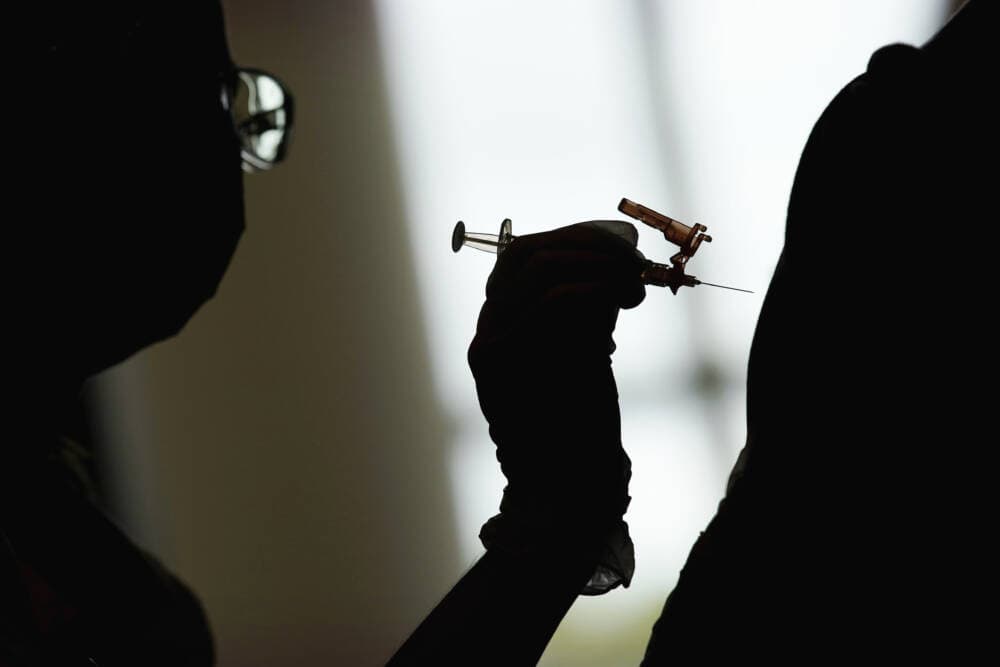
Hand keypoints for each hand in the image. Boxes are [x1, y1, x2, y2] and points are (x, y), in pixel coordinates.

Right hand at [468, 220, 644, 590]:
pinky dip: (595, 289)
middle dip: (591, 247)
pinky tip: (622, 298)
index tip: (623, 248)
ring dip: (599, 266)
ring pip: (540, 271)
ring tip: (635, 285)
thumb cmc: (583, 420)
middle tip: (635, 264)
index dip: (575, 239)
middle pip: (528, 254)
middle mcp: (486, 329)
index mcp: (502, 322)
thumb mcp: (586, 350)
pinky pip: (551, 303)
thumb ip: (588, 307)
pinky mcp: (503, 364)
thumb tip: (616, 258)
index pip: (524, 254)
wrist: (571, 485)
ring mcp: (489, 345)